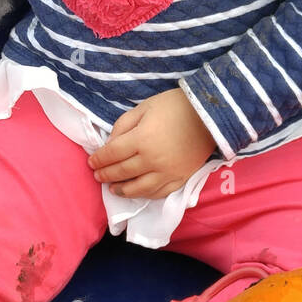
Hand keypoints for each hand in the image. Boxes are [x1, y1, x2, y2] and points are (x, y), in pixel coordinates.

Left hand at [88, 87, 217, 198]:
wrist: (210, 114)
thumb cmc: (174, 106)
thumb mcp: (143, 108)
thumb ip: (123, 126)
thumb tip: (110, 144)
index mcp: (141, 139)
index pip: (111, 154)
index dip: (98, 159)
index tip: (91, 162)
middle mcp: (152, 160)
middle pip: (122, 172)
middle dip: (106, 175)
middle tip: (97, 176)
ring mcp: (167, 172)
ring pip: (138, 188)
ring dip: (122, 190)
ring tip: (113, 189)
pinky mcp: (180, 178)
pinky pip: (159, 193)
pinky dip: (145, 195)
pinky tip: (137, 192)